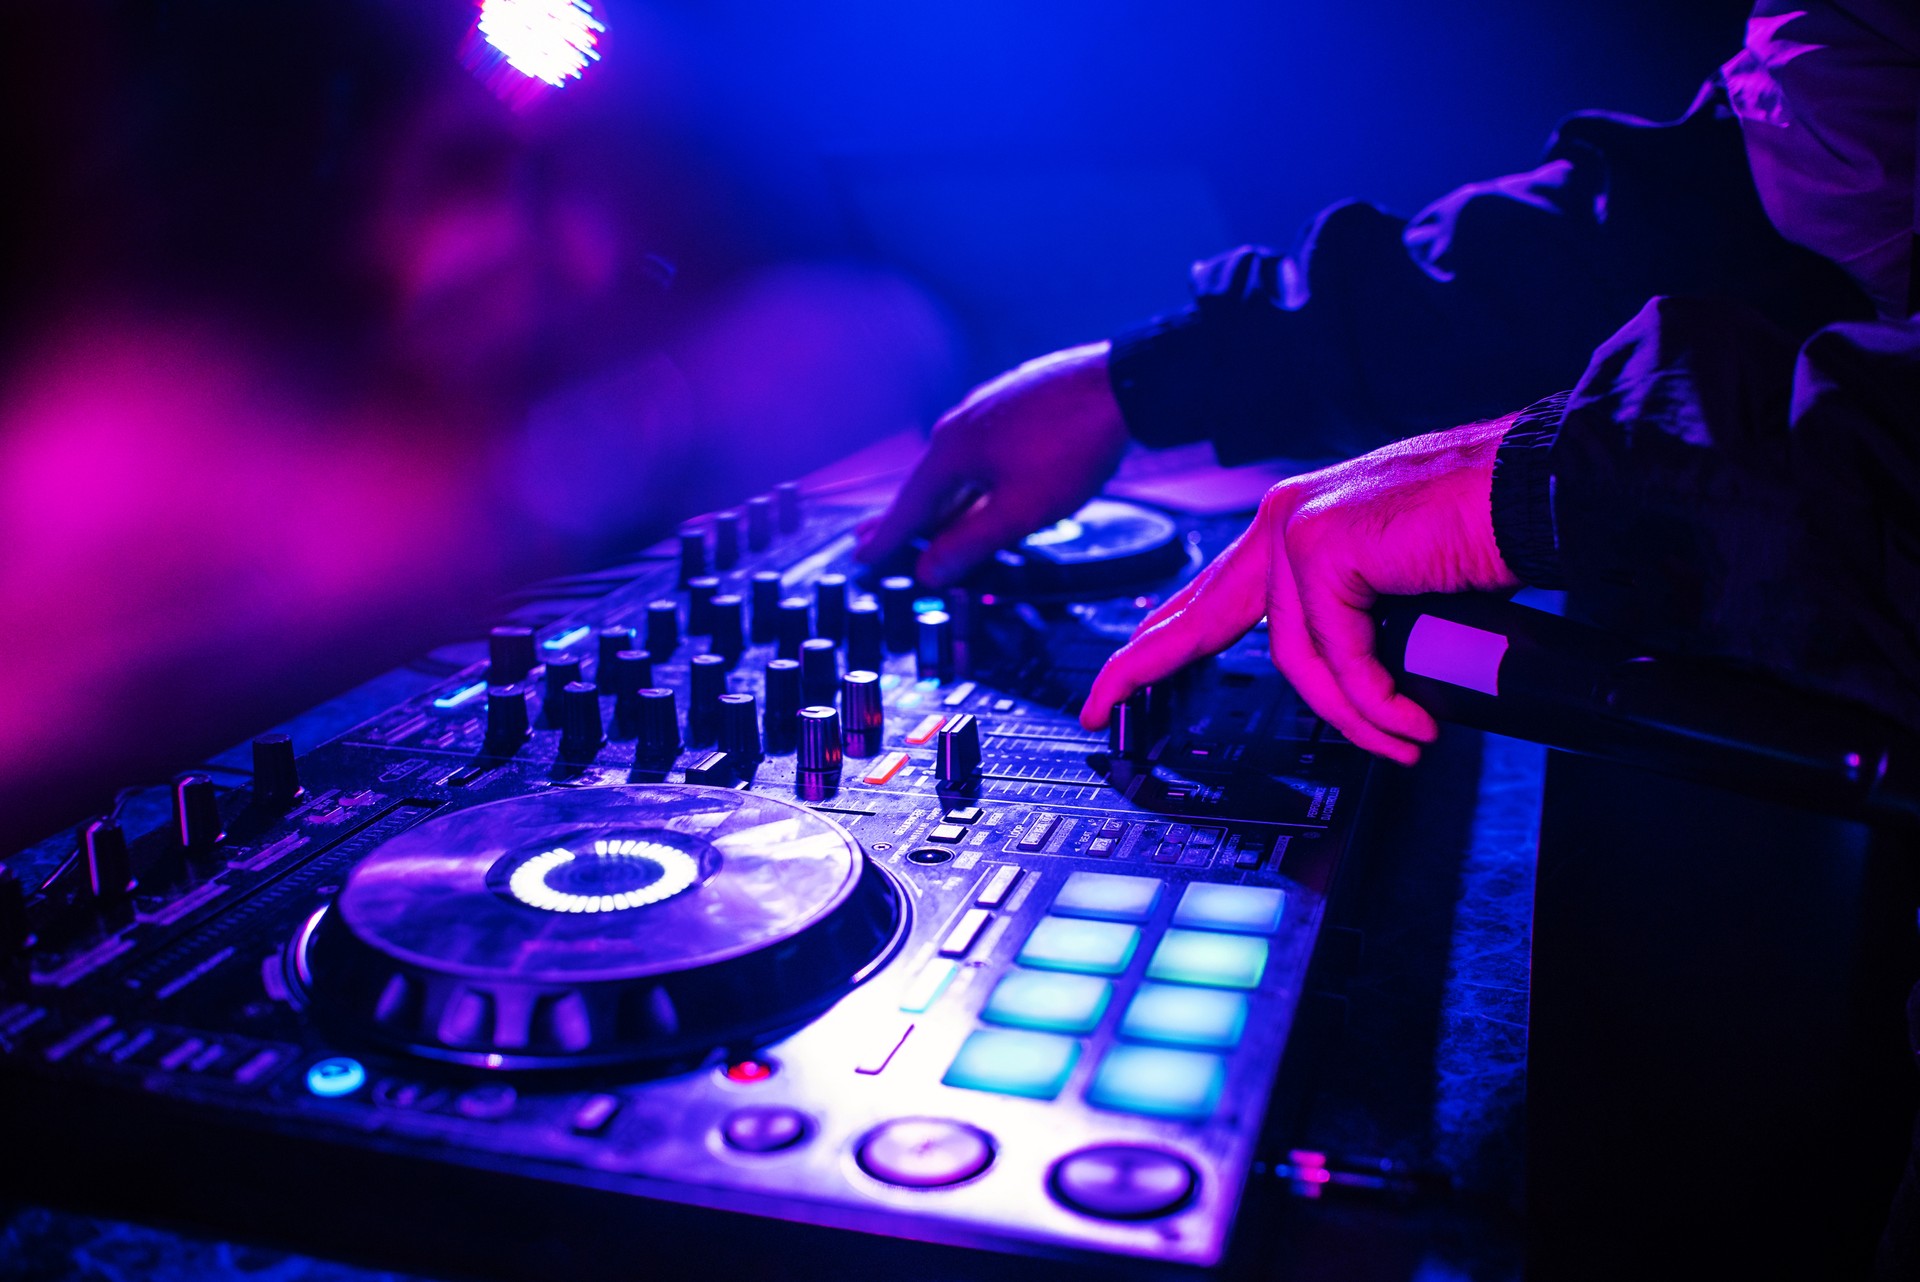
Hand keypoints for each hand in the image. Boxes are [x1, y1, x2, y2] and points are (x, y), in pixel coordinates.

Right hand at [854, 341, 1129, 586]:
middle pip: (926, 485)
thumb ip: (971, 543)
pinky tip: (977, 486)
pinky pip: (979, 451)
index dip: (886, 539)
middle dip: (903, 519)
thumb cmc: (1073, 447)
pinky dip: (968, 478)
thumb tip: (930, 572)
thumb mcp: (1020, 510)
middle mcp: (960, 424)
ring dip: (938, 500)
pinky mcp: (1015, 404)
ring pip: (955, 468)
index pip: (908, 507)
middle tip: (872, 540)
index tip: (862, 558)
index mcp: (952, 451)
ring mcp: (988, 410)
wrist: (1122, 386)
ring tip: (923, 523)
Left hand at [1081, 420, 1519, 763]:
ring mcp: (1300, 529)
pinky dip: (1377, 697)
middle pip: (1202, 618)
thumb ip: (1347, 621)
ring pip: (1299, 659)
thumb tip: (1341, 684)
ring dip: (1357, 713)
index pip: (1208, 594)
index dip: (1158, 640)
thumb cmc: (1478, 534)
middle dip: (1143, 667)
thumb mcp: (1392, 589)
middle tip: (1099, 709)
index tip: (1115, 680)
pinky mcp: (1325, 546)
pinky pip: (1337, 654)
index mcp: (1294, 525)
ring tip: (1402, 737)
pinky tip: (1407, 718)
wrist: (1537, 490)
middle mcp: (1285, 521)